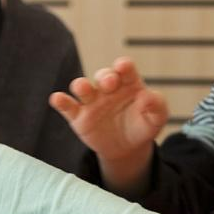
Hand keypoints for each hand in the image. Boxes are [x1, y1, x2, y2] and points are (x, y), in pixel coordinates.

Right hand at [49, 57, 167, 195]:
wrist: (128, 147)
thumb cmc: (143, 125)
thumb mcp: (157, 117)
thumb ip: (156, 105)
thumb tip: (148, 96)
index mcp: (129, 83)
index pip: (125, 69)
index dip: (124, 66)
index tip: (123, 66)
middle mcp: (108, 88)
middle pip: (103, 75)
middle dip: (105, 76)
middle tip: (109, 82)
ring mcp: (92, 101)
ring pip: (82, 87)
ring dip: (81, 85)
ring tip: (82, 88)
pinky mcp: (79, 116)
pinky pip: (68, 106)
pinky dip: (60, 101)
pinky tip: (56, 99)